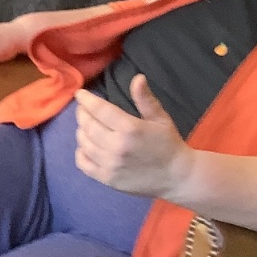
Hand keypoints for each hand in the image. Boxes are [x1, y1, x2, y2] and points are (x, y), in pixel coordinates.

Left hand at [74, 76, 193, 198]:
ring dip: (81, 131)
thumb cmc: (168, 144)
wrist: (176, 177)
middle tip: (83, 108)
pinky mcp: (107, 179)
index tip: (80, 94)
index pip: (100, 110)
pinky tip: (87, 146)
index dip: (87, 100)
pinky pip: (83, 163)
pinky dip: (80, 152)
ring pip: (83, 143)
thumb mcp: (161, 118)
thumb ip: (146, 99)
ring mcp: (110, 165)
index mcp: (130, 129)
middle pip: (88, 126)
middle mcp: (117, 147)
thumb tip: (137, 78)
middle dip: (82, 113)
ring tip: (86, 125)